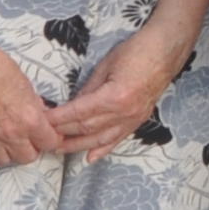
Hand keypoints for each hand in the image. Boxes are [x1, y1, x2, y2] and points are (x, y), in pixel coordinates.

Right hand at [0, 27, 69, 169]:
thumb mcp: (27, 86)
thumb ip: (35, 106)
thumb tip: (42, 115)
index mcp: (29, 120)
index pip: (49, 144)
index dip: (50, 139)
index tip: (47, 135)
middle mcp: (11, 133)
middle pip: (28, 157)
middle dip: (31, 148)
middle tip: (28, 137)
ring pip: (4, 160)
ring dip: (8, 152)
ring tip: (8, 140)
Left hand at [55, 21, 192, 161]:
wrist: (166, 51)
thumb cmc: (136, 51)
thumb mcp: (106, 66)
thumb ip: (89, 88)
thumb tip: (73, 105)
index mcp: (114, 97)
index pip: (79, 113)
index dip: (59, 119)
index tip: (42, 121)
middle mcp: (124, 113)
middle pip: (87, 128)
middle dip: (64, 133)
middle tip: (44, 137)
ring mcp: (133, 119)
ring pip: (101, 138)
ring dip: (79, 146)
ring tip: (60, 149)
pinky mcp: (139, 120)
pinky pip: (118, 139)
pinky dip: (104, 149)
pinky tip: (91, 157)